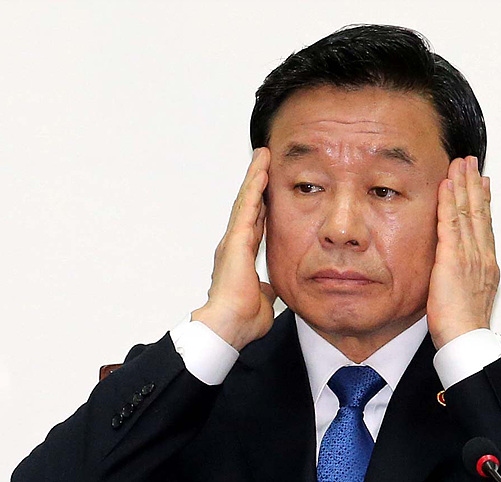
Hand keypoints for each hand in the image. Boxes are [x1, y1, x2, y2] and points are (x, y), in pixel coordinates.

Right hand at [192, 148, 275, 350]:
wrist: (228, 328)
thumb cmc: (241, 320)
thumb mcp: (263, 299)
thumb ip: (267, 289)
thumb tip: (272, 289)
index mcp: (241, 256)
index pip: (256, 224)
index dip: (261, 205)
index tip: (268, 190)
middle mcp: (235, 245)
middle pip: (249, 206)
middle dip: (256, 183)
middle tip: (263, 161)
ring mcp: (233, 241)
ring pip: (246, 201)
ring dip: (255, 178)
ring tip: (262, 156)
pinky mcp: (235, 241)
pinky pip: (247, 208)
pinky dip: (254, 188)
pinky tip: (261, 171)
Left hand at [426, 156, 499, 348]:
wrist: (465, 340)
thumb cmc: (463, 325)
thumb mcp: (466, 295)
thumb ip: (462, 277)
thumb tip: (455, 270)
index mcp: (485, 264)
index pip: (483, 224)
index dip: (481, 201)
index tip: (480, 183)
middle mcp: (480, 255)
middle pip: (478, 211)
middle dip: (473, 184)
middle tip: (471, 163)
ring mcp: (468, 255)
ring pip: (466, 212)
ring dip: (462, 185)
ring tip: (460, 164)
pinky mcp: (452, 259)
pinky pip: (449, 224)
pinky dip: (447, 203)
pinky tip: (446, 185)